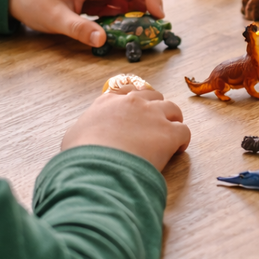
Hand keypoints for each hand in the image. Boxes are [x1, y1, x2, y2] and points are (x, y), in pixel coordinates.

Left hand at [9, 0, 164, 48]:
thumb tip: (102, 41)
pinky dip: (128, 13)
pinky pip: (117, 1)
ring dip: (140, 9)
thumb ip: (80, 29)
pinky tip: (129, 27)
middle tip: (159, 25)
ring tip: (147, 28)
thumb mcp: (55, 18)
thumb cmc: (32, 1)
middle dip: (151, 2)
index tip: (160, 15)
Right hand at [62, 87, 190, 171]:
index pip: (128, 90)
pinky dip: (183, 139)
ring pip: (173, 109)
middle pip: (153, 97)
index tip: (139, 107)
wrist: (98, 168)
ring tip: (171, 133)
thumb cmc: (81, 156)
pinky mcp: (168, 133)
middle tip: (157, 122)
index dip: (136, 99)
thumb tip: (87, 135)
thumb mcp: (74, 136)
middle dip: (157, 108)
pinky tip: (178, 149)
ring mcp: (153, 116)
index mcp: (108, 102)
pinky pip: (184, 130)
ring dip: (173, 119)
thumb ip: (85, 128)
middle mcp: (133, 103)